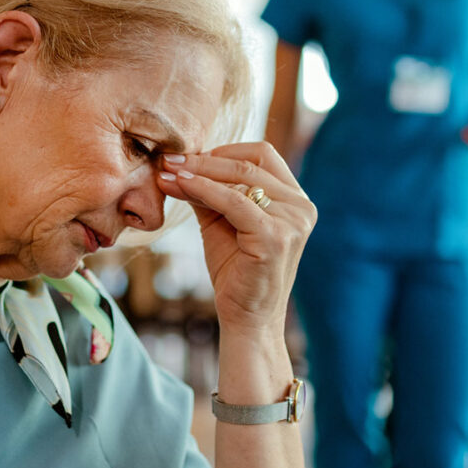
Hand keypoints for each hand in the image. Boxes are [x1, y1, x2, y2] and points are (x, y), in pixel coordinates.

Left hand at [157, 143, 315, 337]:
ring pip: (240, 178)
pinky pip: (234, 201)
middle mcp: (301, 206)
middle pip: (250, 162)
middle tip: (169, 160)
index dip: (224, 150)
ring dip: (199, 172)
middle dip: (204, 158)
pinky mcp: (276, 236)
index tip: (187, 156)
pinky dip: (203, 189)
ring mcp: (293, 221)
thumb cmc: (235, 271)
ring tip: (167, 173)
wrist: (246, 318)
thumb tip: (175, 163)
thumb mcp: (221, 221)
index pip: (262, 154)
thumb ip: (208, 191)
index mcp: (295, 199)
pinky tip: (180, 186)